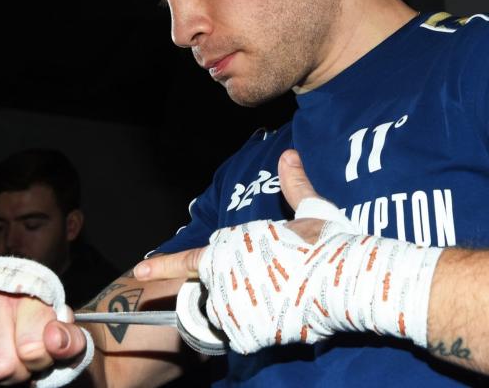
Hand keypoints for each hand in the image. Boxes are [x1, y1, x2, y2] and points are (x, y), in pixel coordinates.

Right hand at [0, 292, 86, 386]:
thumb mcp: (62, 324)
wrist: (8, 292)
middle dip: (15, 374)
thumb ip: (70, 338)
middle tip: (20, 363)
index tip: (43, 353)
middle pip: (0, 368)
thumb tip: (56, 342)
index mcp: (27, 297)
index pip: (31, 348)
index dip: (39, 360)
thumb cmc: (37, 317)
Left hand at [136, 149, 440, 353]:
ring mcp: (237, 307)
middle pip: (218, 289)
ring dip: (247, 307)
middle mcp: (229, 277)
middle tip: (273, 281)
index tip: (140, 272)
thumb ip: (295, 186)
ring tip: (283, 295)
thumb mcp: (313, 210)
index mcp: (238, 246)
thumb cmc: (330, 244)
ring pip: (230, 313)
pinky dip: (259, 327)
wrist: (349, 283)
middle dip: (237, 286)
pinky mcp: (249, 333)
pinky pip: (245, 334)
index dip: (164, 266)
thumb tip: (289, 155)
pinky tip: (284, 314)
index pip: (193, 259)